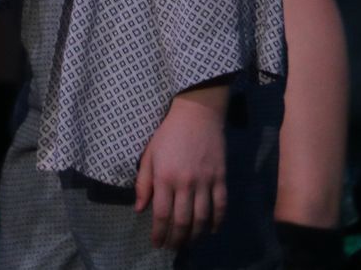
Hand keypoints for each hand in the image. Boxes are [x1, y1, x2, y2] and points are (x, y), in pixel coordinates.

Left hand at [135, 85, 227, 248]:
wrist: (197, 113)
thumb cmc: (169, 133)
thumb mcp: (150, 154)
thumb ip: (143, 182)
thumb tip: (139, 209)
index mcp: (164, 177)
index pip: (161, 214)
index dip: (159, 233)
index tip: (157, 244)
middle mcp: (185, 183)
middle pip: (182, 221)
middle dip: (176, 239)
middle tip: (173, 246)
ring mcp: (205, 181)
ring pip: (202, 218)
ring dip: (195, 235)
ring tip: (189, 242)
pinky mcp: (220, 177)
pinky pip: (221, 205)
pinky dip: (217, 221)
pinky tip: (210, 230)